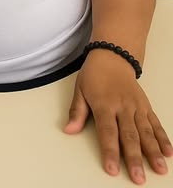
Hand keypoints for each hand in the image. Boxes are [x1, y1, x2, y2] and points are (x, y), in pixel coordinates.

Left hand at [64, 51, 172, 183]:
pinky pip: (155, 124)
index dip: (110, 151)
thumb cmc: (94, 74)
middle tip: (138, 178)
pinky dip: (163, 138)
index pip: (107, 132)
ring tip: (159, 169)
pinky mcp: (146, 106)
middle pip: (129, 136)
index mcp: (104, 104)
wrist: (113, 56)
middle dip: (134, 158)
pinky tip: (168, 153)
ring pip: (146, 132)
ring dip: (153, 152)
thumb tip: (68, 130)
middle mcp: (123, 107)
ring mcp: (137, 107)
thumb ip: (77, 111)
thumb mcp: (80, 89)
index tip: (112, 169)